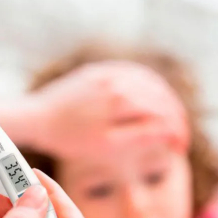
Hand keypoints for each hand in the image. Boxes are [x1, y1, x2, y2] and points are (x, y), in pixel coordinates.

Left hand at [23, 61, 189, 158]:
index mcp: (122, 99)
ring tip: (172, 119)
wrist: (36, 118)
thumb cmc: (69, 138)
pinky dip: (149, 85)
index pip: (163, 113)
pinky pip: (132, 72)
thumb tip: (169, 131)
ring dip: (166, 100)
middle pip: (161, 95)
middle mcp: (118, 79)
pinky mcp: (98, 70)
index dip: (177, 131)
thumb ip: (140, 136)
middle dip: (176, 117)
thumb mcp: (106, 145)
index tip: (181, 148)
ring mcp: (108, 71)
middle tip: (180, 137)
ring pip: (150, 81)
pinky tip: (153, 98)